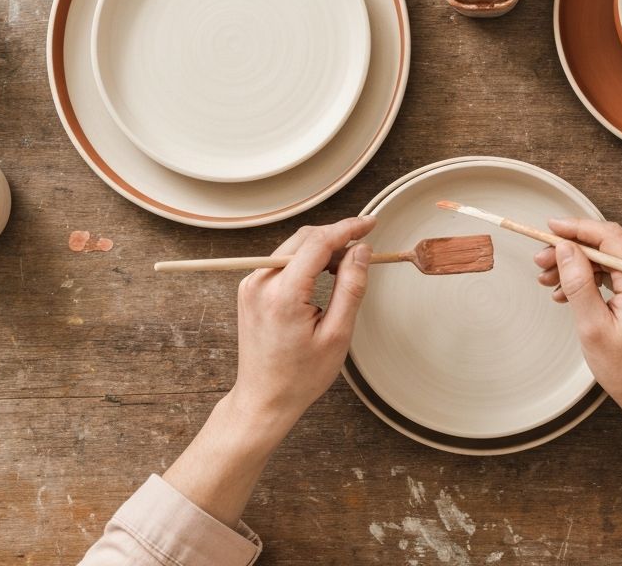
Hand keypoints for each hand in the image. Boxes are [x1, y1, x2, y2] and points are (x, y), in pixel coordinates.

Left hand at [230, 215, 375, 437]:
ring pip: (294, 246)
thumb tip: (360, 251)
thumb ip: (351, 287)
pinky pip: (283, 260)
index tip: (370, 223)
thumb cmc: (300, 376)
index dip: (348, 228)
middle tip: (363, 249)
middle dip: (336, 237)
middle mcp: (261, 283)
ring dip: (322, 249)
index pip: (318, 242)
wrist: (264, 399)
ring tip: (345, 268)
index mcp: (283, 295)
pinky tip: (322, 275)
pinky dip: (306, 260)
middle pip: (304, 238)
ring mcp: (252, 284)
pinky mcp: (251, 288)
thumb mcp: (337, 334)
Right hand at [533, 219, 621, 417]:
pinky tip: (568, 293)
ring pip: (610, 259)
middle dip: (571, 250)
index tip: (549, 228)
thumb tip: (565, 247)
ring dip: (578, 266)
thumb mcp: (593, 327)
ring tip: (549, 281)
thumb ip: (578, 282)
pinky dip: (593, 279)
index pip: (609, 237)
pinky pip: (618, 274)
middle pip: (608, 246)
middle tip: (541, 261)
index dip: (576, 228)